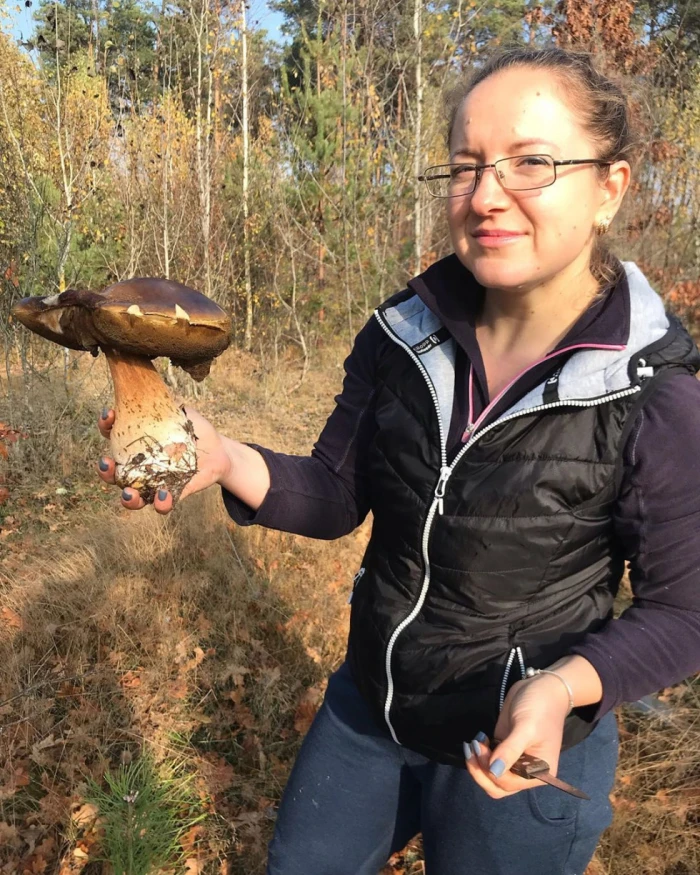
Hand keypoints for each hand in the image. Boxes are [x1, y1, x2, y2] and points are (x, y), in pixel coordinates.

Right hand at [96, 406, 231, 512]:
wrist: (219, 451)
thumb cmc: (195, 430)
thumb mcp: (183, 412)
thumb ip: (170, 402)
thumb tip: (156, 384)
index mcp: (136, 442)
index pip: (112, 433)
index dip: (106, 424)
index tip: (110, 414)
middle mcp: (138, 466)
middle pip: (113, 472)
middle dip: (105, 470)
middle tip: (107, 463)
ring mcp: (153, 483)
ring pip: (131, 495)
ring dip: (126, 496)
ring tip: (129, 492)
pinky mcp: (171, 496)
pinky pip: (162, 505)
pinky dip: (161, 503)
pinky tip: (164, 496)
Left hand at [464, 673, 570, 797]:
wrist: (541, 687)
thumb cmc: (540, 708)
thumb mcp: (526, 728)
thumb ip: (510, 751)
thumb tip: (494, 772)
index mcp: (539, 773)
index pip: (508, 784)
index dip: (491, 771)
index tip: (481, 747)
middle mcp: (526, 773)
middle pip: (497, 786)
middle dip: (481, 771)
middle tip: (472, 746)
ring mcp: (514, 761)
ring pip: (490, 776)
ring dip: (477, 763)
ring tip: (472, 742)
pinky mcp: (504, 749)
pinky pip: (488, 762)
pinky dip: (480, 755)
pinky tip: (479, 738)